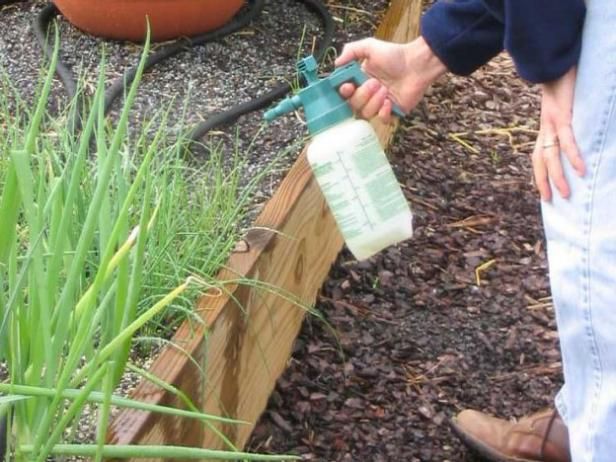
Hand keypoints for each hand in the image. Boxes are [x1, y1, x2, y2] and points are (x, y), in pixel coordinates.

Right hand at [335, 36, 446, 120]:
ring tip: (385, 90)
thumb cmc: (395, 54)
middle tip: (375, 83)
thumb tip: (337, 64)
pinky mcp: (391, 111)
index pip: (344, 93)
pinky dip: (384, 112)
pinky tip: (389, 101)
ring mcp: (378, 104)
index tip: (348, 86)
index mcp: (359, 80)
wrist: (417, 63)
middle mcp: (366, 94)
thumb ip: (351, 51)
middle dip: (362, 95)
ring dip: (373, 102)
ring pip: (366, 113)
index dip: (344, 92)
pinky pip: (381, 120)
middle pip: (352, 105)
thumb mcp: (369, 46)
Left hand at [533, 66, 584, 200]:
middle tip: (551, 201)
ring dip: (558, 177)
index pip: (539, 155)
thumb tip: (583, 131)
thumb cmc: (566, 81)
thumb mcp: (569, 104)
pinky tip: (580, 170)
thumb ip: (571, 119)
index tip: (544, 190)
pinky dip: (573, 155)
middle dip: (544, 182)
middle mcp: (545, 127)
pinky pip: (566, 140)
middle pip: (540, 160)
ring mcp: (551, 122)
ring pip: (551, 156)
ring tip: (566, 194)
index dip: (540, 173)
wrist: (558, 59)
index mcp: (546, 126)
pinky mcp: (561, 115)